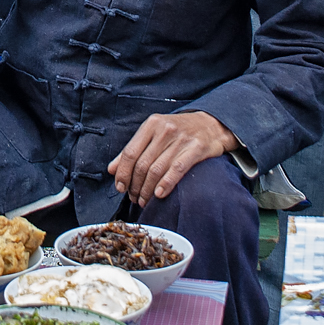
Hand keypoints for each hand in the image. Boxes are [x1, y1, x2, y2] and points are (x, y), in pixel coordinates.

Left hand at [108, 111, 237, 205]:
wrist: (212, 124)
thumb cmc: (179, 131)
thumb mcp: (154, 134)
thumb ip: (133, 150)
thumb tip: (112, 169)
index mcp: (151, 124)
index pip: (130, 152)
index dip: (123, 173)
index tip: (120, 187)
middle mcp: (165, 130)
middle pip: (142, 164)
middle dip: (135, 185)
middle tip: (133, 198)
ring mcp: (181, 139)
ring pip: (157, 169)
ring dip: (147, 190)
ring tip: (144, 200)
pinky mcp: (196, 148)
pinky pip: (177, 169)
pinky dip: (165, 184)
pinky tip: (159, 195)